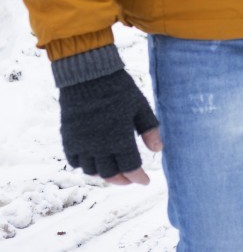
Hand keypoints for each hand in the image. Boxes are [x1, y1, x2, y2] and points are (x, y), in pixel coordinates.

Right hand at [59, 70, 161, 184]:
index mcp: (119, 139)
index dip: (139, 178)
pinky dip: (85, 166)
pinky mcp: (69, 139)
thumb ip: (150, 130)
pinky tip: (94, 162)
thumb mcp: (141, 107)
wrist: (88, 77)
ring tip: (115, 171)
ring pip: (92, 171)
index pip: (131, 168)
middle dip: (123, 180)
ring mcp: (81, 144)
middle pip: (110, 174)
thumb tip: (158, 150)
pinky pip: (75, 162)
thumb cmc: (119, 89)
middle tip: (131, 179)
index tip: (146, 181)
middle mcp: (98, 147)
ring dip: (104, 175)